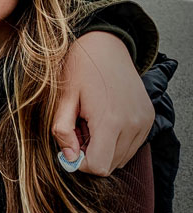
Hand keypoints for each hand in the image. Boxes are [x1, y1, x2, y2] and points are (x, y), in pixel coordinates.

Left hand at [52, 31, 153, 175]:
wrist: (106, 45)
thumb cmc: (80, 68)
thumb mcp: (63, 98)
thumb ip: (62, 130)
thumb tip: (69, 158)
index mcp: (109, 121)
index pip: (98, 166)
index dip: (80, 162)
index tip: (70, 144)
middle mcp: (132, 125)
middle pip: (110, 164)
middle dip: (91, 153)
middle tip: (79, 128)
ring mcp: (143, 122)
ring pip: (122, 157)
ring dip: (104, 147)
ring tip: (92, 121)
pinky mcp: (149, 118)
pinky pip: (132, 145)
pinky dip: (117, 140)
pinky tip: (105, 118)